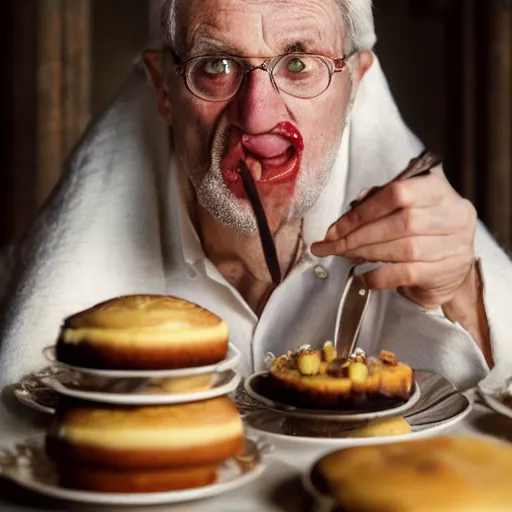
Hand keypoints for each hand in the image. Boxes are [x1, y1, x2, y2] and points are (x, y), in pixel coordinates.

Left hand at [310, 173, 476, 308]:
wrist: (449, 269)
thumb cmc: (421, 232)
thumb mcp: (404, 208)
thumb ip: (377, 203)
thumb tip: (350, 212)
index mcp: (437, 190)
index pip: (398, 193)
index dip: (363, 211)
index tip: (337, 227)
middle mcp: (452, 215)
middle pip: (400, 222)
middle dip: (359, 235)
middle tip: (334, 244)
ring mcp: (452, 245)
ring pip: (403, 248)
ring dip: (366, 253)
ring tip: (345, 256)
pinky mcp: (444, 272)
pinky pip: (405, 273)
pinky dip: (378, 276)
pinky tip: (363, 276)